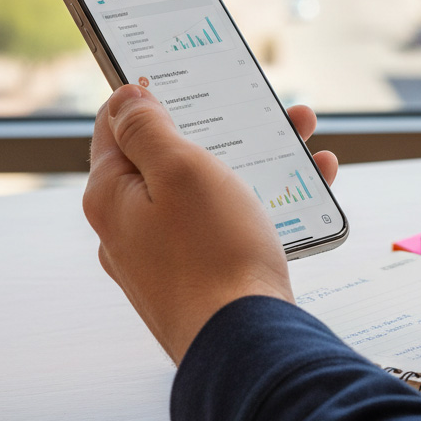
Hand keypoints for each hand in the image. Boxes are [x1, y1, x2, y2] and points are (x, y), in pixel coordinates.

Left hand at [83, 85, 338, 363]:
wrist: (246, 344)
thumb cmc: (214, 253)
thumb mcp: (180, 170)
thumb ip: (148, 129)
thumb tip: (127, 100)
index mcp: (112, 197)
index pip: (113, 129)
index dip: (142, 96)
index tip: (176, 75)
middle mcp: (130, 228)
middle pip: (169, 158)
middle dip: (219, 125)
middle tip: (259, 105)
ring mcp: (165, 256)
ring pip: (208, 189)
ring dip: (253, 158)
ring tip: (301, 137)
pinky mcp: (201, 277)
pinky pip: (229, 223)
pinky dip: (263, 200)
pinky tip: (308, 187)